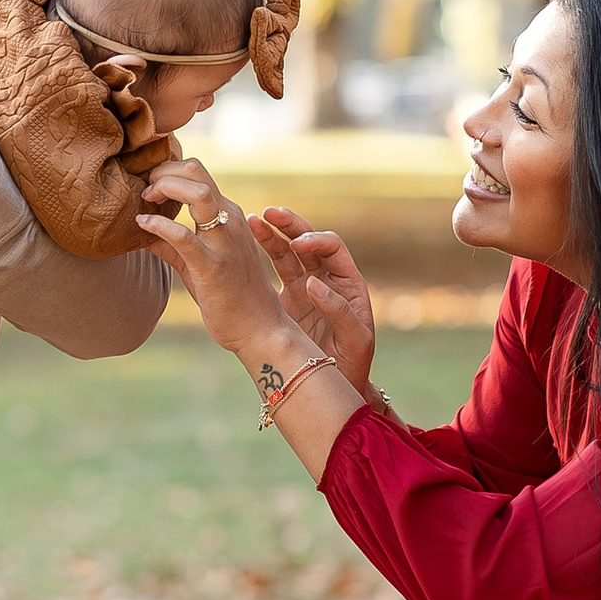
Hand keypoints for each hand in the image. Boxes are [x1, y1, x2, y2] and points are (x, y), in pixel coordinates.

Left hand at [135, 158, 314, 370]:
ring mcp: (224, 242)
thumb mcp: (197, 266)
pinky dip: (159, 224)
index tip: (147, 184)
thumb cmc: (232, 299)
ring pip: (197, 192)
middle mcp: (231, 221)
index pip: (197, 174)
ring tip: (145, 198)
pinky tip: (142, 224)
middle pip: (196, 171)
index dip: (167, 170)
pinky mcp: (213, 266)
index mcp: (229, 217)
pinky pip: (183, 235)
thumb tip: (143, 232)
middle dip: (163, 171)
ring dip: (165, 187)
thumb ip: (172, 246)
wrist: (261, 331)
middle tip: (144, 187)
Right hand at [251, 209, 376, 391]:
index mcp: (348, 283)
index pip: (332, 248)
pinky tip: (244, 245)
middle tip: (270, 213)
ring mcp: (304, 289)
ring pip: (286, 253)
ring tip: (252, 220)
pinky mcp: (286, 301)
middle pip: (308, 242)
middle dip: (290, 225)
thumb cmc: (353, 366)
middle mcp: (326, 280)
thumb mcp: (356, 340)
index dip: (315, 241)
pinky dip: (260, 257)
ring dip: (271, 235)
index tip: (297, 245)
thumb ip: (338, 310)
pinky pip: (272, 273)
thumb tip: (312, 283)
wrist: (336, 386)